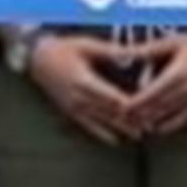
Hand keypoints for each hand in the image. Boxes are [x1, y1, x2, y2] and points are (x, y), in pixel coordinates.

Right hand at [24, 33, 153, 146]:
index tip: (147, 110)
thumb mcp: (87, 45)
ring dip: (120, 129)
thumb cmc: (63, 48)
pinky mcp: (70, 111)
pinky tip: (114, 141)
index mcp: (84, 80)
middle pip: (109, 112)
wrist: (37, 58)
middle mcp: (79, 97)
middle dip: (130, 120)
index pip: (112, 97)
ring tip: (138, 135)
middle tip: (150, 126)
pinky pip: (88, 126)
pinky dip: (102, 134)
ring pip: (101, 121)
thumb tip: (134, 51)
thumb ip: (111, 52)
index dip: (130, 105)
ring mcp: (73, 106)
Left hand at [122, 27, 186, 139]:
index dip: (134, 105)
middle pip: (157, 109)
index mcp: (177, 74)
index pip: (150, 95)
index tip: (120, 109)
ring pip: (169, 117)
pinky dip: (169, 126)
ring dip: (151, 122)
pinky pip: (184, 120)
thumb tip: (125, 51)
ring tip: (134, 126)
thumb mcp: (172, 43)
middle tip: (121, 121)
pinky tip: (157, 129)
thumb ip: (147, 50)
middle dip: (138, 116)